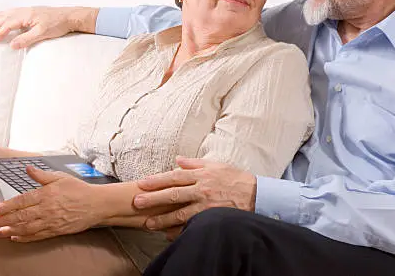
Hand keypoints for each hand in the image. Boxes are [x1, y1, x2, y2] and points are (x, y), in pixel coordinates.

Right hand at [0, 6, 96, 48]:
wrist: (70, 16)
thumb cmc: (58, 24)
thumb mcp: (42, 33)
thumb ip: (26, 39)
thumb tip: (12, 45)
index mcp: (26, 16)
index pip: (9, 24)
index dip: (0, 32)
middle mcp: (26, 11)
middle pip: (7, 17)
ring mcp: (30, 10)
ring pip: (11, 12)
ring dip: (1, 16)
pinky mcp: (35, 11)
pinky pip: (18, 10)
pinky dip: (10, 12)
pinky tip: (11, 14)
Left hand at [0, 166, 107, 241]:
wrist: (96, 204)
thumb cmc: (79, 189)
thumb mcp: (60, 177)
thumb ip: (41, 175)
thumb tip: (28, 168)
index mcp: (46, 194)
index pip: (22, 201)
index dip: (6, 206)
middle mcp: (47, 209)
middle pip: (20, 216)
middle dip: (3, 220)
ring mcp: (51, 221)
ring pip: (26, 228)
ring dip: (10, 230)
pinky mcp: (56, 230)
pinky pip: (37, 235)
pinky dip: (25, 237)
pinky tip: (15, 237)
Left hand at [133, 156, 256, 230]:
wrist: (257, 195)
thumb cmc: (235, 179)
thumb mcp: (216, 165)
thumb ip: (194, 163)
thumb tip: (177, 160)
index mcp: (201, 175)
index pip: (174, 176)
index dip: (157, 180)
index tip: (142, 183)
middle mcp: (202, 189)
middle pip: (173, 194)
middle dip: (153, 199)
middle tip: (137, 202)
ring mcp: (207, 205)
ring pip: (181, 213)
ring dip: (163, 219)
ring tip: (148, 224)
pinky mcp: (212, 217)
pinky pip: (193, 225)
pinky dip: (180, 230)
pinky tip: (169, 234)